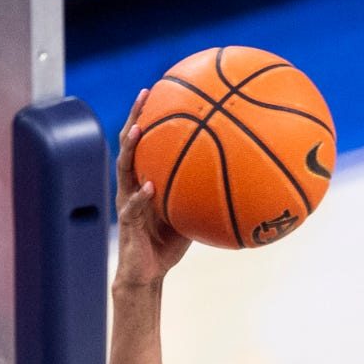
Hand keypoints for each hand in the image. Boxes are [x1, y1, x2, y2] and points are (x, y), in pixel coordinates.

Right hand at [114, 89, 191, 290]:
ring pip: (123, 169)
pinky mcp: (127, 224)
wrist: (147, 274)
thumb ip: (205, 195)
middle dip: (136, 117)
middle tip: (145, 94)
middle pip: (129, 144)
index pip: (144, 141)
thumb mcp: (192, 214)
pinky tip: (149, 187)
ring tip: (138, 130)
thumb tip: (240, 182)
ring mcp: (126, 202)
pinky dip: (140, 197)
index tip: (159, 89)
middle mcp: (132, 186)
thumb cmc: (168, 244)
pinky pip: (132, 207)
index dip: (149, 115)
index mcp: (145, 180)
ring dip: (130, 148)